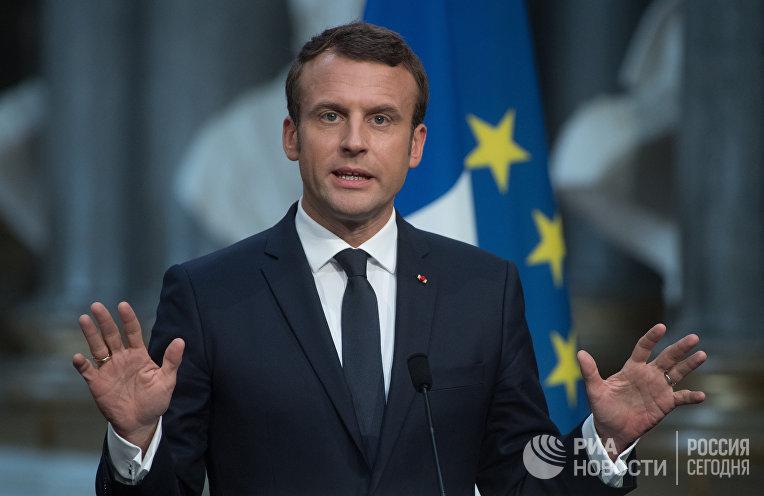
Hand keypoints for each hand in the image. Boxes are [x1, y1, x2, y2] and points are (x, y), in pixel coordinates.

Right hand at [73, 301, 183, 452]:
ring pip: (97, 347)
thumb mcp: (167, 380)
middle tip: (97, 305)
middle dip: (105, 321)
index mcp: (138, 355)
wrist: (140, 423)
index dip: (128, 319)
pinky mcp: (97, 383)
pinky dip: (82, 364)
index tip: (123, 305)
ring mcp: (108, 369)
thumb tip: (180, 340)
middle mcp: (121, 358)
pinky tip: (79, 357)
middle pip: (112, 335)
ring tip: (84, 319)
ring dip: (91, 334)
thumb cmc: (155, 400)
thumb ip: (172, 361)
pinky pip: (88, 371)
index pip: (133, 332)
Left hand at [577, 323, 705, 457]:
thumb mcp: (595, 390)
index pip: (643, 348)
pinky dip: (691, 397)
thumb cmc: (602, 408)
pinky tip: (701, 396)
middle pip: (667, 357)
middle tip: (693, 337)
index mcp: (632, 368)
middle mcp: (648, 375)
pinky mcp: (665, 404)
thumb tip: (580, 353)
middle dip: (679, 348)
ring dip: (690, 365)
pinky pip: (681, 398)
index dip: (652, 338)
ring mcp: (658, 389)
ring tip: (702, 355)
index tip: (661, 327)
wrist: (611, 430)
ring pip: (678, 373)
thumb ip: (590, 372)